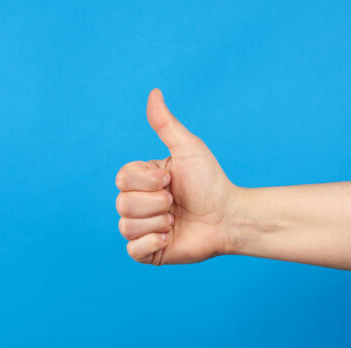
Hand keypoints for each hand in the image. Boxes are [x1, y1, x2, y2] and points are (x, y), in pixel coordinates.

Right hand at [115, 89, 239, 264]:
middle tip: (176, 202)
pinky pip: (132, 250)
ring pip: (126, 226)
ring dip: (157, 222)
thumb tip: (154, 92)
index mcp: (142, 181)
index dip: (147, 181)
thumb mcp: (187, 149)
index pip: (121, 179)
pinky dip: (153, 243)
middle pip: (122, 203)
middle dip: (156, 203)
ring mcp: (142, 228)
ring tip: (176, 221)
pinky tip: (170, 237)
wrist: (229, 216)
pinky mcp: (148, 251)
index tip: (172, 180)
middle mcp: (138, 204)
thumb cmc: (210, 181)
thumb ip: (166, 124)